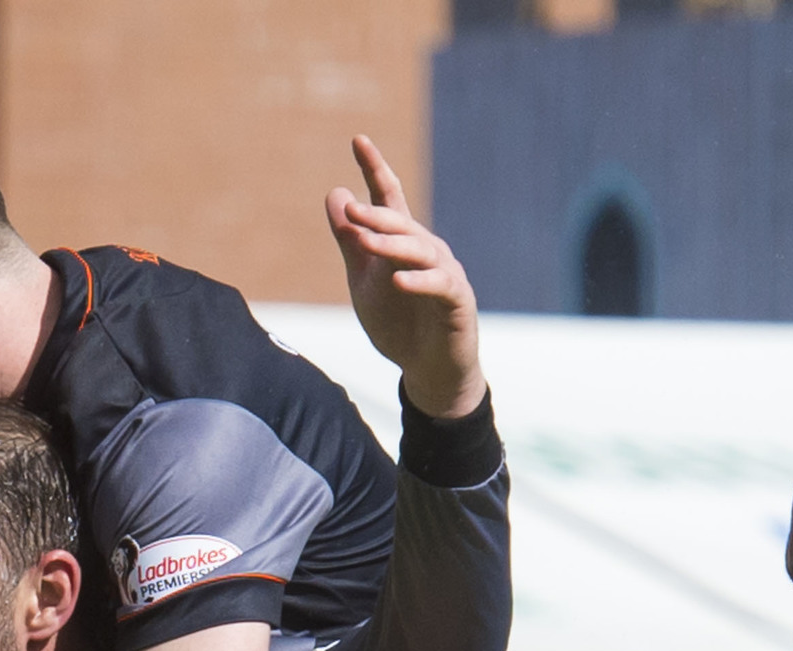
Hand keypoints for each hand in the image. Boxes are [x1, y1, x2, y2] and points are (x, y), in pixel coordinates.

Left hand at [326, 137, 484, 422]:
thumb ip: (351, 242)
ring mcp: (444, 274)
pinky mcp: (457, 302)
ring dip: (392, 245)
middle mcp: (427, 250)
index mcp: (403, 242)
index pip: (388, 198)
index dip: (374, 169)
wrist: (429, 368)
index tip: (358, 140)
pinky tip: (398, 280)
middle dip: (377, 215)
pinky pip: (439, 286)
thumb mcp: (365, 279)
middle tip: (351, 210)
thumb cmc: (400, 321)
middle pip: (401, 224)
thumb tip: (336, 194)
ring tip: (366, 243)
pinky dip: (419, 281)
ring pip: (420, 251)